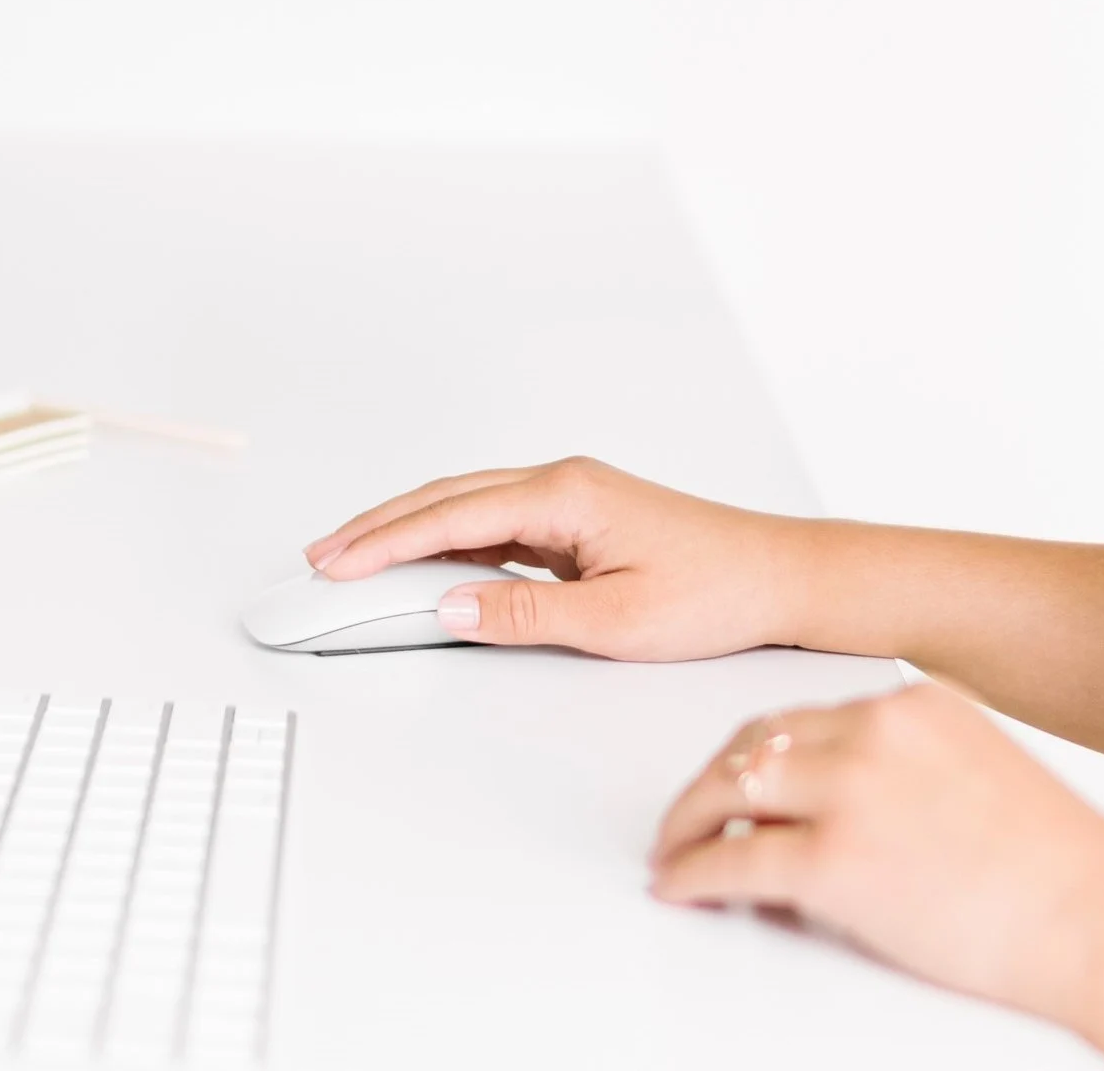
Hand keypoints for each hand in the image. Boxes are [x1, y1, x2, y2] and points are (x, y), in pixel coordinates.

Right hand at [303, 458, 817, 660]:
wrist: (782, 577)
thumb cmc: (718, 592)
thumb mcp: (616, 622)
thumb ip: (524, 613)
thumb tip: (448, 607)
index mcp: (565, 494)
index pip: (449, 517)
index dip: (383, 542)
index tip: (335, 565)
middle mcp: (560, 482)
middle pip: (444, 499)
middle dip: (376, 527)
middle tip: (321, 558)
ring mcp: (567, 497)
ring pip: (464, 506)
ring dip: (406, 530)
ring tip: (353, 557)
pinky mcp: (576, 518)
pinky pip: (492, 522)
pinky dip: (445, 539)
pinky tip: (422, 563)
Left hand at [649, 681, 1103, 1028]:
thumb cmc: (1068, 875)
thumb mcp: (983, 779)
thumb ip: (907, 774)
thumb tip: (832, 809)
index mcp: (914, 705)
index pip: (803, 719)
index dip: (761, 758)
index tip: (738, 780)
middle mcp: (876, 732)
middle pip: (755, 745)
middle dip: (713, 783)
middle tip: (689, 816)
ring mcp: (851, 792)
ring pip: (729, 791)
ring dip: (690, 822)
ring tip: (676, 849)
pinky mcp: (833, 860)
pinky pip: (732, 862)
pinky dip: (693, 874)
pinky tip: (681, 885)